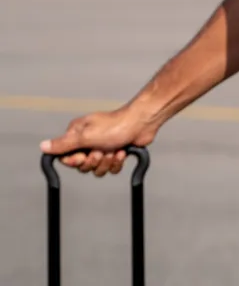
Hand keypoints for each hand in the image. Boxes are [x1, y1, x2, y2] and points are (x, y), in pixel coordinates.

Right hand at [39, 106, 156, 176]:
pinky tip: (122, 152)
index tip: (83, 155)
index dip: (75, 161)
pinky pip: (110, 169)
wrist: (141, 124)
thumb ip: (63, 144)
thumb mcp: (85, 136)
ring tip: (114, 150)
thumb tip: (43, 146)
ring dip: (106, 163)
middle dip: (93, 162)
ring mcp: (102, 147)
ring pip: (97, 169)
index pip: (66, 157)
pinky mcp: (114, 153)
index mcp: (77, 134)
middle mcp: (88, 140)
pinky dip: (116, 163)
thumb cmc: (115, 125)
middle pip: (82, 166)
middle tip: (101, 151)